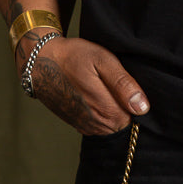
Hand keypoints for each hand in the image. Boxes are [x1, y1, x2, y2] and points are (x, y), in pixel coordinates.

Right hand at [19, 35, 148, 135]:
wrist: (40, 61)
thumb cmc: (73, 57)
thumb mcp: (102, 60)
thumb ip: (123, 84)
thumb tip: (142, 108)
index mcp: (105, 109)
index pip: (135, 117)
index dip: (135, 101)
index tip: (128, 85)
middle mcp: (95, 124)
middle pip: (123, 122)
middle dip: (125, 106)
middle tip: (115, 83)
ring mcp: (85, 126)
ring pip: (111, 125)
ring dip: (112, 110)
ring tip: (105, 87)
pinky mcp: (77, 124)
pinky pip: (98, 125)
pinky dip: (101, 113)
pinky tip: (96, 95)